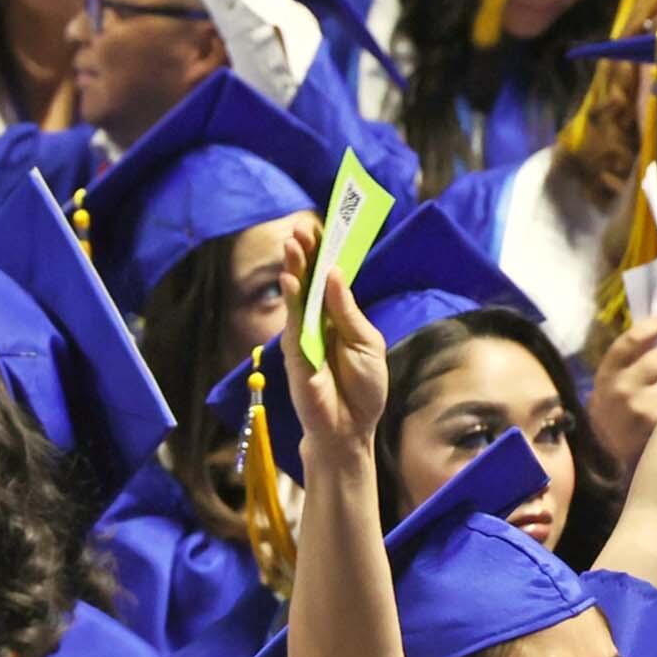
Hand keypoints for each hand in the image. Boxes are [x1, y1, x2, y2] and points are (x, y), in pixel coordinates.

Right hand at [278, 224, 388, 470]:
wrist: (351, 428)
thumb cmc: (363, 389)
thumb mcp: (366, 344)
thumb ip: (348, 311)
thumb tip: (335, 273)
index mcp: (339, 317)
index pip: (330, 279)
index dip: (326, 254)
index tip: (322, 227)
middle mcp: (319, 321)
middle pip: (310, 281)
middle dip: (307, 254)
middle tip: (302, 227)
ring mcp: (304, 335)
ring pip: (297, 295)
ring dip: (295, 268)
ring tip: (294, 243)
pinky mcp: (295, 351)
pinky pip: (292, 320)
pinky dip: (291, 298)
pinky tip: (290, 278)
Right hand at [588, 313, 656, 480]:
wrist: (602, 455)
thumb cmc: (613, 410)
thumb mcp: (612, 381)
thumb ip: (633, 356)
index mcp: (607, 373)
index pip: (631, 340)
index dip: (653, 324)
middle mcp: (621, 389)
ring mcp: (639, 409)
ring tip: (656, 406)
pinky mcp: (655, 427)